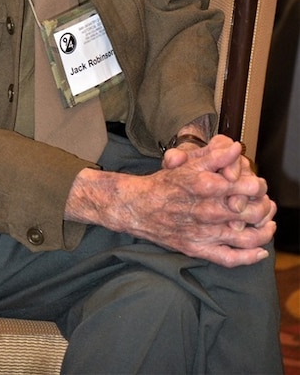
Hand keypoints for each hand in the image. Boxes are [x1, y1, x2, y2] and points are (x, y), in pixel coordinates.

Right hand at [65, 136, 275, 267]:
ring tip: (269, 224)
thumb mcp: (187, 163)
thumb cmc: (164, 183)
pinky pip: (230, 259)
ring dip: (264, 232)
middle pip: (251, 212)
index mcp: (206, 186)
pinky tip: (260, 252)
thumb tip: (236, 147)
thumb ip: (213, 155)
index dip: (259, 185)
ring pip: (246, 237)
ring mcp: (204, 233)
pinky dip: (249, 257)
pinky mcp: (198, 249)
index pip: (247, 187)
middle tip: (267, 203)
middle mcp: (207, 211)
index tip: (258, 183)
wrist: (137, 207)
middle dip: (264, 207)